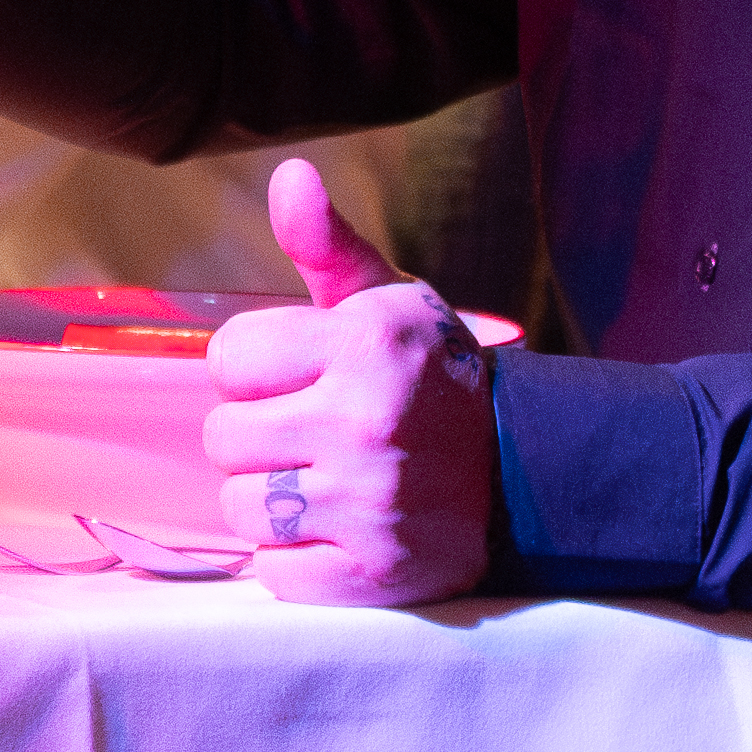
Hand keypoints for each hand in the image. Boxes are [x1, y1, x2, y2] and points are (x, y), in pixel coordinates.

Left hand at [197, 159, 495, 606]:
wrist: (529, 472)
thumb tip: (289, 176)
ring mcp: (370, 503)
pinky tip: (341, 532)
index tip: (302, 379)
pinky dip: (297, 560)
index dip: (257, 372)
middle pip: (221, 438)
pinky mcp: (375, 574)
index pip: (227, 360)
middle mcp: (366, 422)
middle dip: (259, 437)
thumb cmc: (436, 379)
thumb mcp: (388, 302)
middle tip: (314, 436)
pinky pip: (275, 573)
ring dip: (273, 502)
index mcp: (364, 345)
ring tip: (327, 485)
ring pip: (240, 508)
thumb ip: (327, 245)